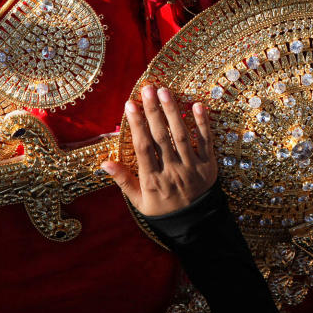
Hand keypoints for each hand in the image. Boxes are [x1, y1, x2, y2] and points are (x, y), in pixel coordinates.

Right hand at [101, 84, 217, 216]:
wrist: (195, 224)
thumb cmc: (163, 209)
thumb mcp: (139, 201)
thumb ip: (123, 180)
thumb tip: (104, 163)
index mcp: (153, 180)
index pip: (143, 148)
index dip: (137, 125)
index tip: (130, 105)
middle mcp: (172, 171)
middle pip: (162, 137)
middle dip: (153, 111)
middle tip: (147, 88)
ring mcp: (192, 167)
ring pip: (182, 136)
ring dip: (173, 112)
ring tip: (165, 91)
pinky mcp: (208, 165)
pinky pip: (206, 142)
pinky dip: (203, 124)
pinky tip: (197, 105)